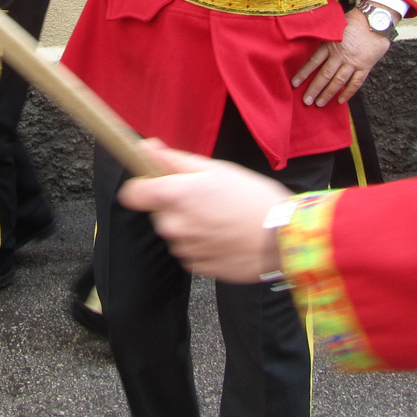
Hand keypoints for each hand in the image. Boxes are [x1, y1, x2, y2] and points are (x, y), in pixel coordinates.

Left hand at [118, 140, 290, 283]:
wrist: (283, 238)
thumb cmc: (253, 198)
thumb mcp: (216, 169)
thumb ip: (175, 160)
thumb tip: (147, 148)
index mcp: (173, 196)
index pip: (132, 194)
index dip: (143, 186)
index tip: (156, 183)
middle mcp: (173, 226)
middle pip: (159, 213)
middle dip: (176, 205)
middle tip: (207, 198)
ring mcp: (185, 250)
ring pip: (176, 233)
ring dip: (191, 225)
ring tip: (221, 217)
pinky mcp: (198, 268)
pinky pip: (191, 251)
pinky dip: (203, 244)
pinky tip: (225, 236)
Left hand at [291, 7, 391, 106]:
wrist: (376, 20)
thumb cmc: (354, 21)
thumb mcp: (336, 28)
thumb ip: (326, 40)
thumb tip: (313, 50)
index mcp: (330, 44)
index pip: (313, 61)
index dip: (303, 73)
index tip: (295, 84)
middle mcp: (340, 55)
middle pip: (324, 75)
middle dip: (314, 89)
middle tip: (306, 101)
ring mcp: (353, 62)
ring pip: (338, 81)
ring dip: (328, 93)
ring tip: (319, 103)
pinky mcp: (365, 66)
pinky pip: (356, 82)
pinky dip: (348, 92)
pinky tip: (340, 100)